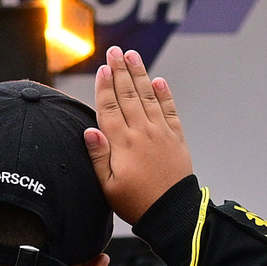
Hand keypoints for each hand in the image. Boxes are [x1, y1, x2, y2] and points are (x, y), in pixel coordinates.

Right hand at [83, 46, 193, 223]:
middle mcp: (142, 132)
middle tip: (115, 51)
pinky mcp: (176, 138)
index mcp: (122, 144)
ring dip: (140, 75)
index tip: (103, 68)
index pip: (110, 108)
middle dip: (121, 71)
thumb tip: (90, 131)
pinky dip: (164, 94)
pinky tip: (158, 81)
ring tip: (133, 56)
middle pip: (128, 95)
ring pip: (148, 97)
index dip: (105, 87)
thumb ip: (98, 156)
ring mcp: (161, 133)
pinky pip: (169, 110)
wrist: (173, 213)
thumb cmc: (136, 203)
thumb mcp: (107, 186)